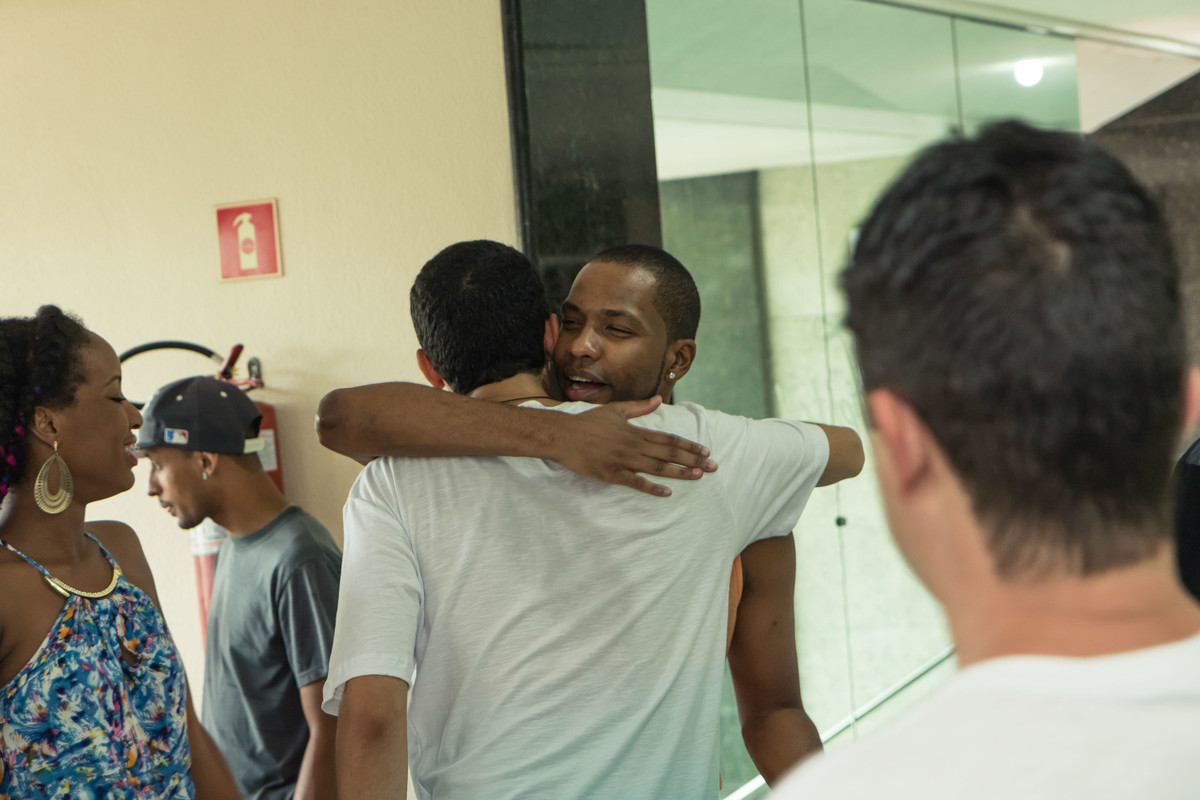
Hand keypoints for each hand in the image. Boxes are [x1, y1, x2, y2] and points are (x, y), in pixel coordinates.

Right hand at [554, 396, 716, 496]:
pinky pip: (636, 483)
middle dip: (693, 460)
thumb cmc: (588, 422)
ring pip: (657, 469)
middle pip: (669, 454)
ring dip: (679, 473)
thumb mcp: (615, 410)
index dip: (689, 446)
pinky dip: (653, 488)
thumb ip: (638, 407)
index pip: (668, 440)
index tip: (706, 451)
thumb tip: (658, 400)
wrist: (563, 436)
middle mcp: (633, 446)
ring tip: (698, 476)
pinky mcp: (612, 475)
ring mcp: (623, 462)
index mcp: (636, 431)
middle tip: (713, 466)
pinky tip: (667, 493)